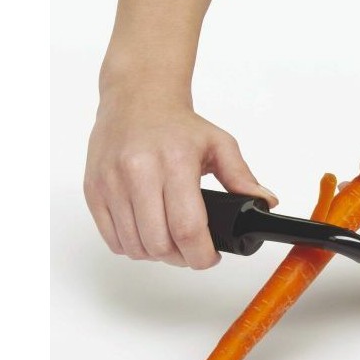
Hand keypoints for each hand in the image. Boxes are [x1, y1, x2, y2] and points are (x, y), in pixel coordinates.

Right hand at [84, 85, 277, 267]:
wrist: (135, 99)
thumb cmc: (177, 124)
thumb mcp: (219, 144)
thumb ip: (242, 177)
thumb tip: (265, 202)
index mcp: (174, 162)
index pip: (187, 228)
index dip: (202, 255)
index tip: (211, 257)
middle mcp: (138, 172)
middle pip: (159, 244)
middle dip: (181, 259)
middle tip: (192, 251)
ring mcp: (111, 183)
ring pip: (134, 247)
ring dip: (156, 255)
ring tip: (170, 241)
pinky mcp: (93, 190)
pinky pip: (112, 239)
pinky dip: (132, 247)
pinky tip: (147, 233)